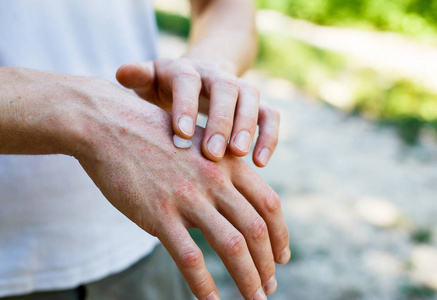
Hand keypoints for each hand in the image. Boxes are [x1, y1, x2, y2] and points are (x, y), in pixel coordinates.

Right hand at [71, 80, 289, 299]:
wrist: (110, 123)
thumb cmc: (154, 136)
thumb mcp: (199, 146)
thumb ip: (219, 175)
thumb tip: (229, 210)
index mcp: (228, 162)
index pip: (269, 205)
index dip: (281, 235)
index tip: (282, 256)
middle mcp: (215, 179)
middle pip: (256, 229)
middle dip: (268, 264)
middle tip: (270, 287)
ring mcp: (188, 196)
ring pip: (231, 246)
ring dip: (248, 279)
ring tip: (254, 299)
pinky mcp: (158, 213)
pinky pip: (189, 257)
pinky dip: (204, 285)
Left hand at [115, 58, 279, 166]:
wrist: (201, 73)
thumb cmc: (169, 87)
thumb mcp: (151, 80)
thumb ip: (139, 77)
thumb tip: (121, 72)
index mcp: (186, 70)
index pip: (187, 80)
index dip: (186, 104)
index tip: (182, 135)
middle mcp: (216, 75)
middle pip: (225, 88)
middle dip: (220, 120)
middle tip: (213, 153)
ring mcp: (240, 88)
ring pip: (251, 98)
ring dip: (248, 127)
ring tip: (239, 155)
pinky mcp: (256, 104)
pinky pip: (270, 115)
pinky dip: (268, 136)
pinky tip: (260, 163)